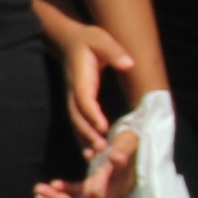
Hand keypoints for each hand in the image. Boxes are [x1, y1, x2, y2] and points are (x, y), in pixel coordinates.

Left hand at [32, 123, 135, 197]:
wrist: (138, 142)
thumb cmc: (134, 147)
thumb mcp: (130, 147)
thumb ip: (123, 153)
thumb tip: (116, 157)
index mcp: (110, 197)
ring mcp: (99, 193)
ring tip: (39, 189)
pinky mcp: (95, 184)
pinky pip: (76, 193)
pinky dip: (64, 191)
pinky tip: (54, 183)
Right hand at [50, 17, 137, 153]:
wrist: (69, 41)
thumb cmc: (88, 40)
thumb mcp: (102, 39)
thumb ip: (114, 52)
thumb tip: (128, 63)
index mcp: (80, 78)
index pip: (84, 99)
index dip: (92, 114)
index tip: (103, 128)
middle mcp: (73, 91)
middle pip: (77, 116)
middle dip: (87, 134)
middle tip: (101, 149)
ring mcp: (71, 98)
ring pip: (75, 123)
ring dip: (84, 140)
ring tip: (95, 157)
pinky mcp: (75, 103)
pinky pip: (76, 123)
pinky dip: (82, 138)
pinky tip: (90, 153)